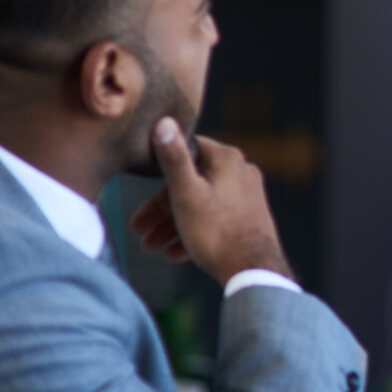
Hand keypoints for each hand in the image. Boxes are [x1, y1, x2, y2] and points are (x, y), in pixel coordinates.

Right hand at [136, 117, 291, 284]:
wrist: (253, 270)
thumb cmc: (217, 231)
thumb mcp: (185, 193)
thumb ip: (173, 158)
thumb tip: (164, 121)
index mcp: (227, 159)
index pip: (186, 153)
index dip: (158, 173)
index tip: (139, 194)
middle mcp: (241, 173)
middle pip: (190, 184)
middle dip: (161, 210)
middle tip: (138, 232)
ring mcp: (247, 197)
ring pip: (199, 206)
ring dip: (172, 226)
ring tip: (151, 247)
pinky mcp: (249, 218)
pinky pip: (215, 222)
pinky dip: (193, 234)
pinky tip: (174, 255)